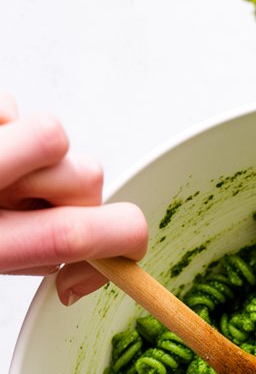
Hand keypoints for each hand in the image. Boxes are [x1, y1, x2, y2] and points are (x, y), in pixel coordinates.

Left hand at [0, 93, 147, 303]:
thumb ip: (38, 256)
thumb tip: (88, 269)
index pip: (79, 237)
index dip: (124, 241)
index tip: (126, 252)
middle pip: (87, 177)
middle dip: (76, 191)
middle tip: (35, 204)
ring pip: (56, 133)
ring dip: (43, 153)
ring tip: (7, 166)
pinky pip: (12, 105)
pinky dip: (7, 123)